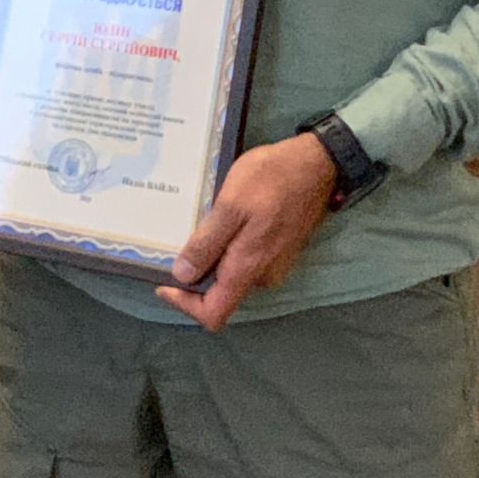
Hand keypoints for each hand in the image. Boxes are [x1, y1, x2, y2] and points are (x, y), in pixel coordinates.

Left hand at [156, 131, 335, 331]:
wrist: (315, 164)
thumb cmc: (270, 180)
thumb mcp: (231, 206)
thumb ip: (208, 243)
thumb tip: (182, 276)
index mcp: (248, 269)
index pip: (214, 313)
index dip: (185, 304)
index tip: (163, 281)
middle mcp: (262, 276)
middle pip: (219, 294)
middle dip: (193, 276)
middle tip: (170, 246)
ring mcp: (272, 263)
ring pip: (230, 274)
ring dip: (209, 258)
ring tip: (190, 227)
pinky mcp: (277, 249)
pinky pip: (244, 259)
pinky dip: (226, 247)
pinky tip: (216, 220)